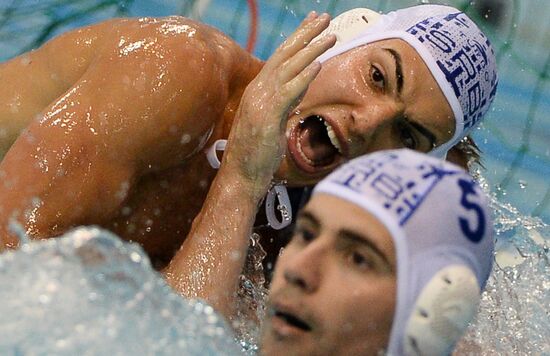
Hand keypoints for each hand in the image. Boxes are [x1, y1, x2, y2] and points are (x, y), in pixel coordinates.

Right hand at [222, 12, 335, 197]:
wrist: (239, 178)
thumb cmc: (255, 156)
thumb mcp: (271, 124)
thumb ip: (282, 106)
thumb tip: (297, 96)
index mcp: (258, 92)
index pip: (280, 59)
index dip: (297, 41)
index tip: (312, 26)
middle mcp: (257, 91)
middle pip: (284, 55)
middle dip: (305, 34)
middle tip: (322, 17)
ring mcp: (260, 102)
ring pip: (288, 68)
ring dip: (311, 49)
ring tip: (330, 33)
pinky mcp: (266, 116)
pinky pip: (289, 91)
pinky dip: (304, 76)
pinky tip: (319, 64)